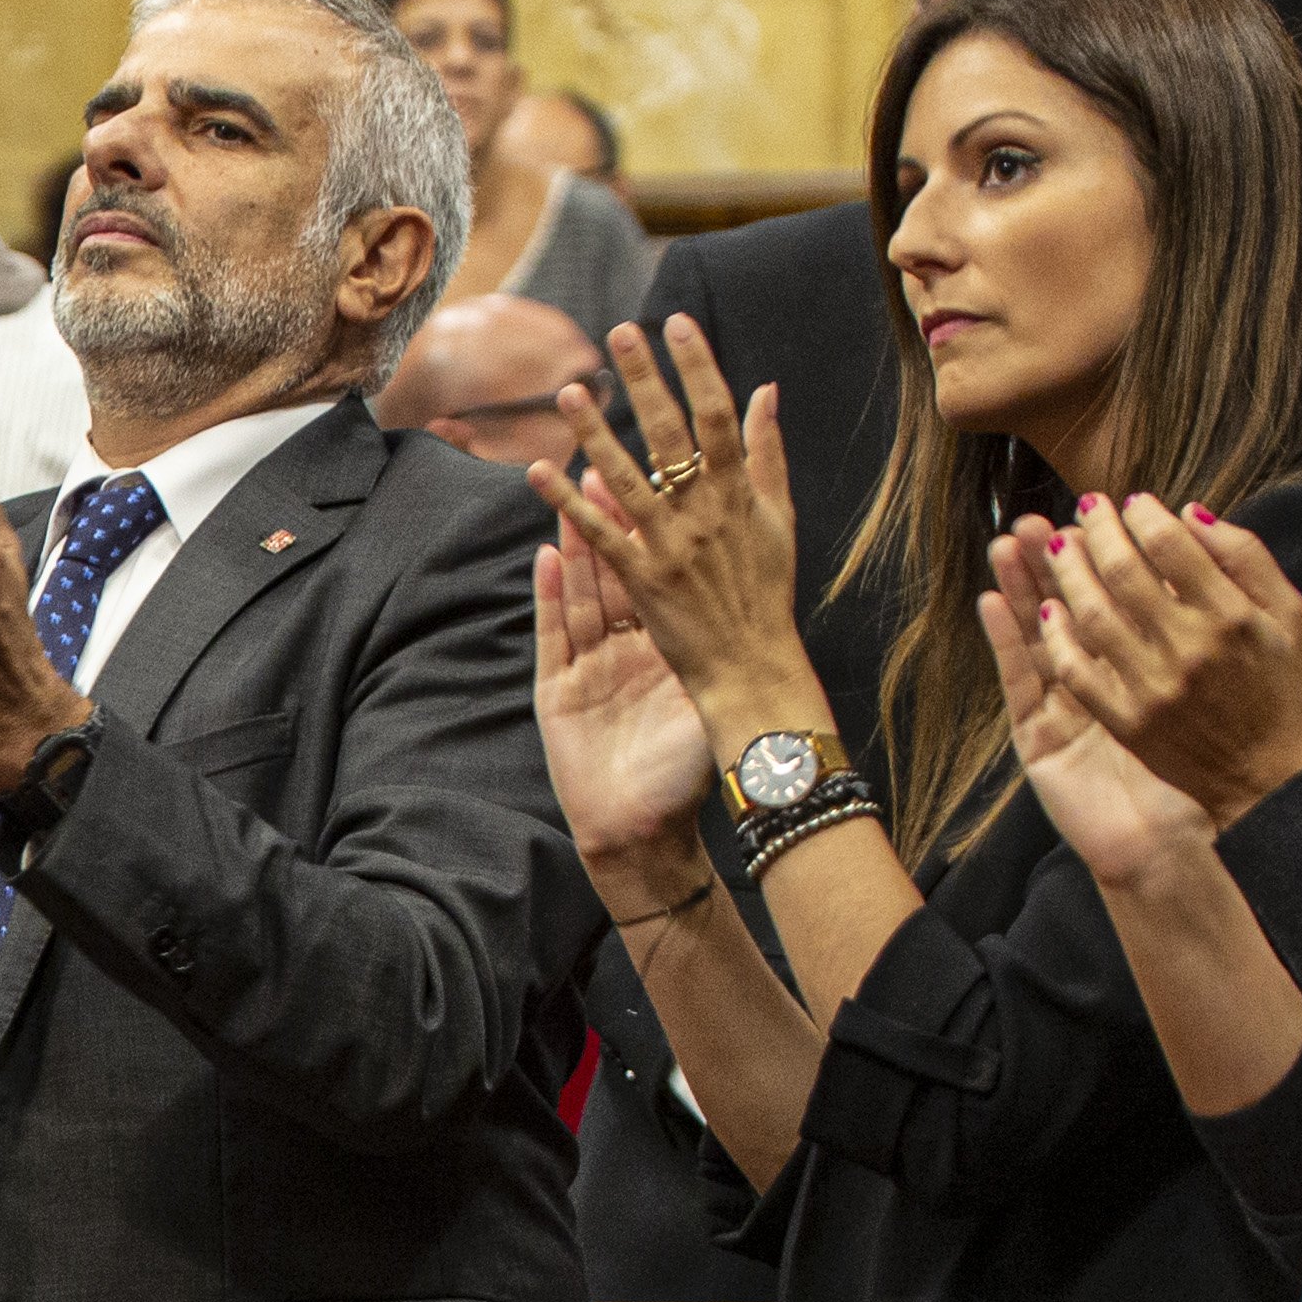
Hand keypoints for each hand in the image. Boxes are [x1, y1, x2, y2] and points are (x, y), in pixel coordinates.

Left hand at [525, 316, 813, 738]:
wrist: (754, 668)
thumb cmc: (767, 593)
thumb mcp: (781, 518)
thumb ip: (769, 451)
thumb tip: (766, 388)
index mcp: (740, 494)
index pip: (718, 416)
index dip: (698, 367)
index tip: (677, 324)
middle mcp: (705, 513)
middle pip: (671, 435)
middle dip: (646, 381)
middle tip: (620, 332)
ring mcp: (672, 546)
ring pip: (627, 479)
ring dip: (596, 434)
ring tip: (569, 391)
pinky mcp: (643, 580)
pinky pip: (599, 535)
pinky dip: (569, 503)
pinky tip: (539, 472)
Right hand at [532, 483, 718, 889]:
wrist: (644, 838)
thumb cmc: (684, 781)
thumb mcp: (710, 708)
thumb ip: (721, 660)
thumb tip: (756, 615)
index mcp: (662, 654)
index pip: (658, 580)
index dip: (655, 535)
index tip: (660, 484)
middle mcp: (623, 654)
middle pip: (613, 574)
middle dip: (608, 521)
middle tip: (606, 464)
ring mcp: (588, 669)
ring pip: (581, 593)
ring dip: (575, 543)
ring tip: (569, 491)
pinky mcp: (558, 690)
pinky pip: (554, 634)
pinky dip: (550, 595)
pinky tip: (545, 557)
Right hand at [980, 538, 1215, 886]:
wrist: (1177, 845)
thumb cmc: (1200, 769)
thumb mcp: (1210, 688)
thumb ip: (1202, 631)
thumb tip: (1191, 558)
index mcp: (1136, 666)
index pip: (1114, 600)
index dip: (1101, 557)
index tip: (1094, 513)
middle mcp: (1098, 681)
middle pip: (1069, 608)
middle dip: (1053, 560)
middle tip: (1038, 515)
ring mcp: (1063, 709)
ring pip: (1037, 635)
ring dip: (1019, 586)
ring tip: (1006, 541)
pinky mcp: (1039, 738)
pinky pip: (1020, 681)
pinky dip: (1004, 639)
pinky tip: (992, 599)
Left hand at [1016, 495, 1301, 830]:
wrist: (1264, 775)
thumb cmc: (1276, 685)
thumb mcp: (1287, 612)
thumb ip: (1245, 555)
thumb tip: (1190, 512)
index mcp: (1230, 616)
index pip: (1171, 546)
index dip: (1144, 516)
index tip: (1131, 502)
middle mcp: (1190, 649)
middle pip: (1125, 573)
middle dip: (1098, 530)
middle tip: (1086, 505)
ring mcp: (1153, 688)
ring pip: (1093, 615)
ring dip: (1068, 573)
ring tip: (1056, 544)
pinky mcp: (1127, 722)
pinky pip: (1079, 672)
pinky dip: (1058, 638)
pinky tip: (1049, 611)